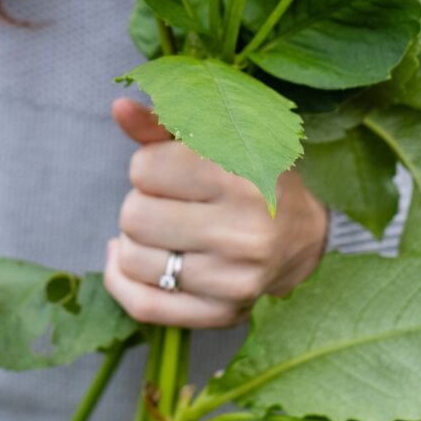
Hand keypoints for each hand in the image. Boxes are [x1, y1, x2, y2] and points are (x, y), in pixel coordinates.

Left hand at [103, 97, 327, 328]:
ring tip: (162, 228)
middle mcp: (244, 232)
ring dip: (135, 240)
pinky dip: (122, 280)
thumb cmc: (249, 172)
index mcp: (241, 176)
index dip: (149, 164)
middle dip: (141, 202)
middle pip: (134, 216)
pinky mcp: (224, 313)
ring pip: (133, 260)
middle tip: (169, 200)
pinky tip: (129, 258)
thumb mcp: (214, 136)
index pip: (145, 169)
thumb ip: (163, 123)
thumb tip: (119, 107)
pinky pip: (143, 305)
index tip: (171, 167)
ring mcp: (235, 279)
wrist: (301, 232)